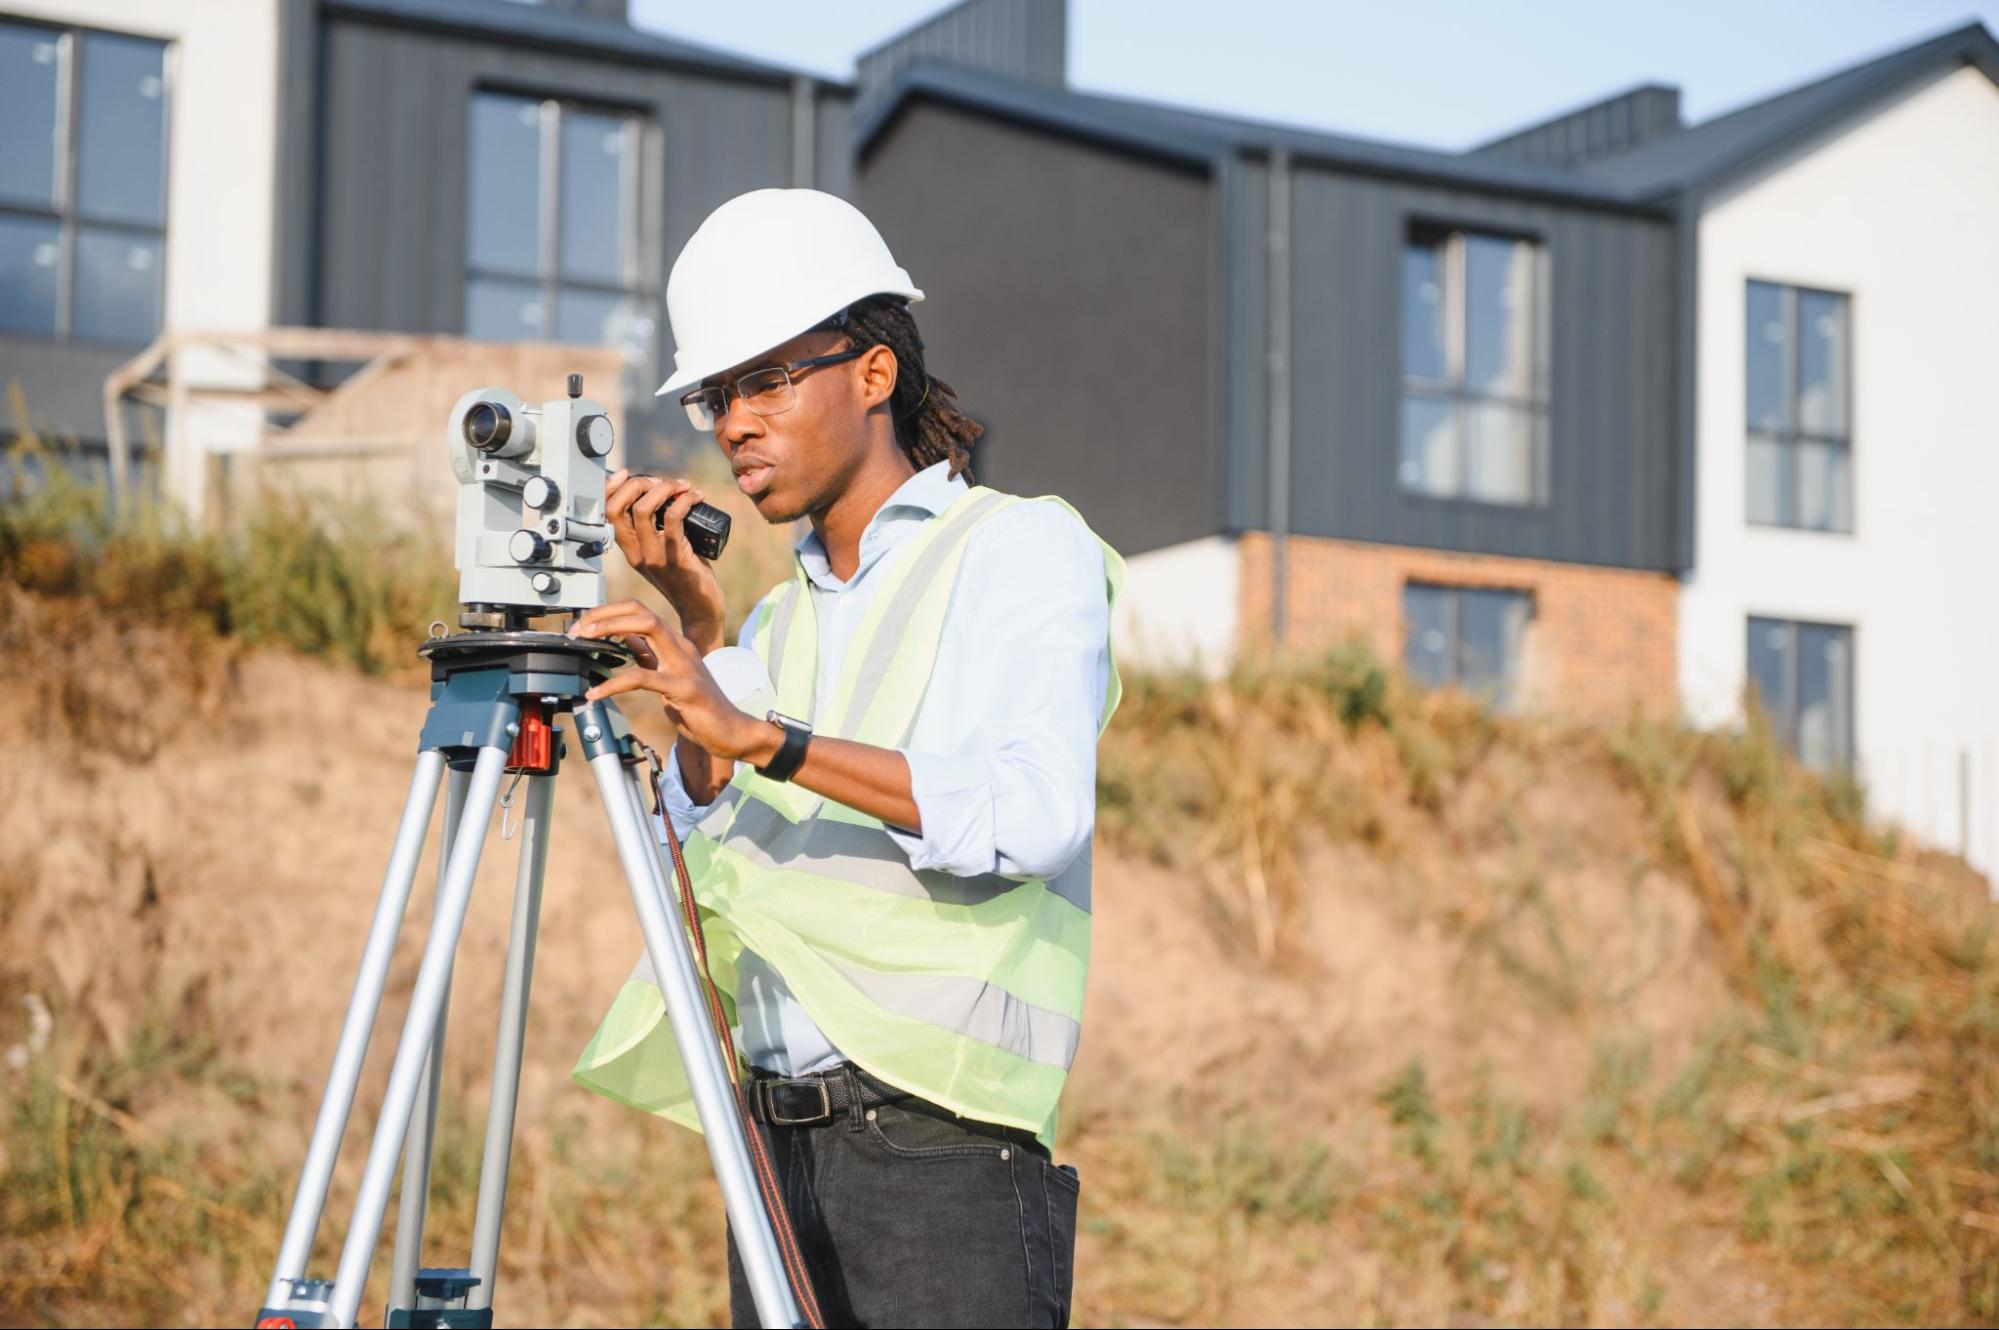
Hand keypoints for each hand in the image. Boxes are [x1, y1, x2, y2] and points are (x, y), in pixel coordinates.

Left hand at [570, 600, 778, 763]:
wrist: (731, 733)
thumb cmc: (701, 709)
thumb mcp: (669, 676)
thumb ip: (650, 657)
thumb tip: (626, 640)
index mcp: (676, 644)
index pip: (640, 612)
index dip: (610, 612)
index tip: (585, 625)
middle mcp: (681, 648)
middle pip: (641, 611)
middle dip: (605, 614)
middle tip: (579, 628)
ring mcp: (684, 665)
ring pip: (647, 627)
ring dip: (610, 629)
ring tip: (584, 641)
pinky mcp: (683, 688)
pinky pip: (642, 678)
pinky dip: (614, 684)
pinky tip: (596, 693)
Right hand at [604, 469, 726, 653]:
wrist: (701, 611)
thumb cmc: (688, 578)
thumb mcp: (663, 552)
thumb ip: (658, 529)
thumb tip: (666, 493)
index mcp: (630, 549)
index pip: (607, 513)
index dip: (612, 487)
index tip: (627, 474)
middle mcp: (636, 552)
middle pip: (619, 507)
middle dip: (639, 483)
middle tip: (663, 483)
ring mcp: (654, 556)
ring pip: (643, 509)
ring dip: (664, 488)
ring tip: (682, 486)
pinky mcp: (676, 558)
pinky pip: (674, 519)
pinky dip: (684, 501)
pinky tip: (695, 497)